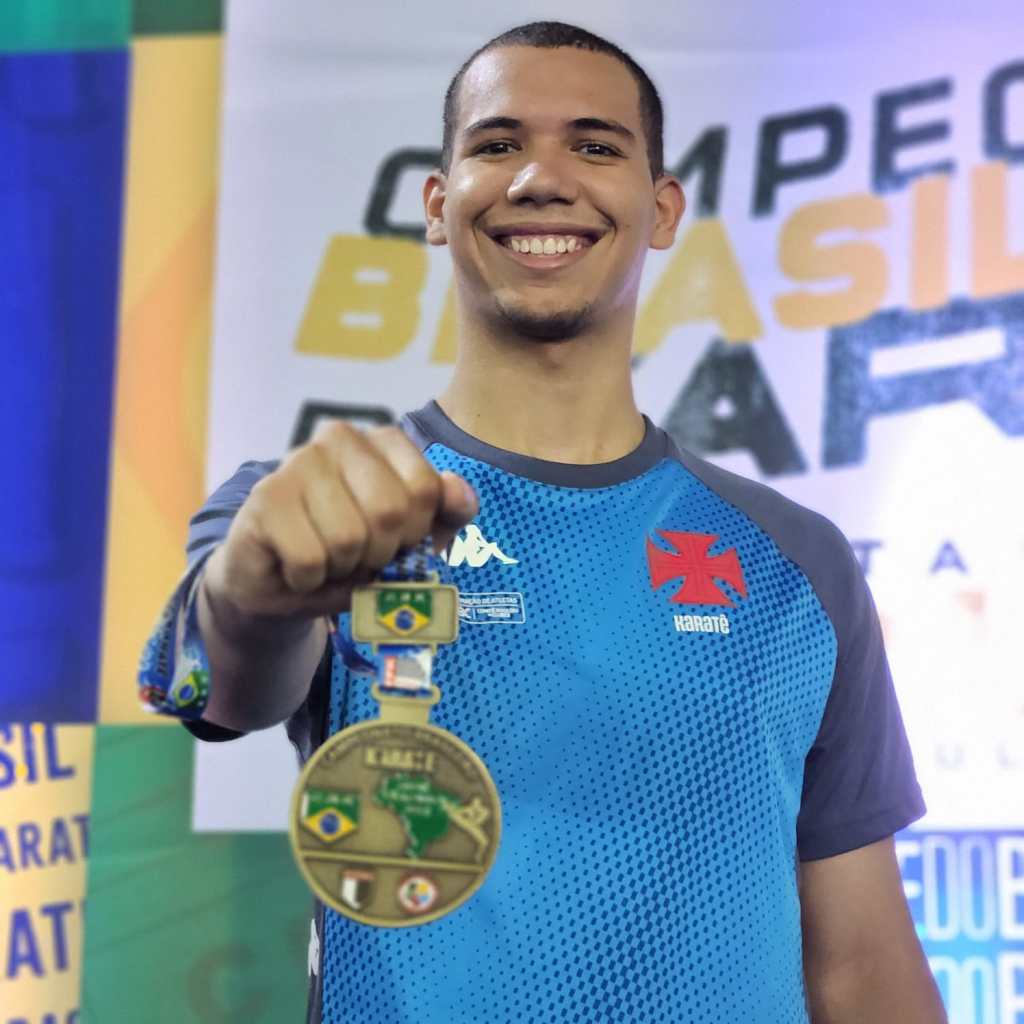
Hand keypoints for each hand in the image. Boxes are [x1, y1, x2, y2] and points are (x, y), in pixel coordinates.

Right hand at [202, 421, 477, 620]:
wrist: (281, 584)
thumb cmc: (352, 554)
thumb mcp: (410, 538)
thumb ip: (446, 514)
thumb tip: (460, 493)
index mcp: (383, 440)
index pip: (427, 489)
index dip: (416, 533)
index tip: (395, 541)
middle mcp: (339, 438)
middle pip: (390, 511)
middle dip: (379, 553)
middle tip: (358, 556)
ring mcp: (297, 462)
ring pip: (348, 538)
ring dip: (341, 569)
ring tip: (326, 560)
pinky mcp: (265, 498)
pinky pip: (310, 558)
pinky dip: (309, 580)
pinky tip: (297, 568)